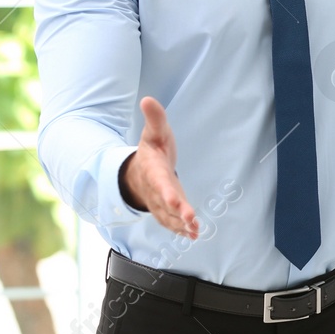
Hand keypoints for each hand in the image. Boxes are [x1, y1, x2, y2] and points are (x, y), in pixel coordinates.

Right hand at [123, 96, 199, 239]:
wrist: (139, 171)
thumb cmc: (152, 150)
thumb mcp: (155, 132)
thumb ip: (155, 118)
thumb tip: (148, 99)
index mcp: (152, 169)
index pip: (159, 181)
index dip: (166, 192)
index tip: (177, 200)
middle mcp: (154, 189)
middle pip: (165, 202)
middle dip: (177, 211)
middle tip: (191, 219)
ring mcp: (158, 202)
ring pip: (167, 216)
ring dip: (180, 224)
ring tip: (195, 230)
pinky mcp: (164, 210)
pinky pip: (170, 222)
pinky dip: (180, 229)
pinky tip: (193, 234)